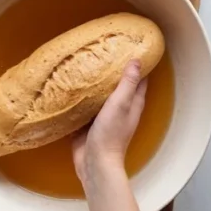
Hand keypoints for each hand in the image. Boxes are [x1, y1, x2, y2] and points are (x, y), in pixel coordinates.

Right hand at [72, 60, 147, 186]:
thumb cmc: (111, 134)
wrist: (93, 162)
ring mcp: (103, 117)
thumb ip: (128, 83)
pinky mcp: (87, 125)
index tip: (129, 47)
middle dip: (112, 71)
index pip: (139, 78)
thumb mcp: (121, 104)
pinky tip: (70, 87)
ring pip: (100, 96)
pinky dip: (80, 99)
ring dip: (95, 84)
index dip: (138, 64)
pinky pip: (84, 108)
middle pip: (118, 85)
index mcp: (133, 103)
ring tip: (84, 64)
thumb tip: (137, 60)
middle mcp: (120, 108)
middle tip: (102, 52)